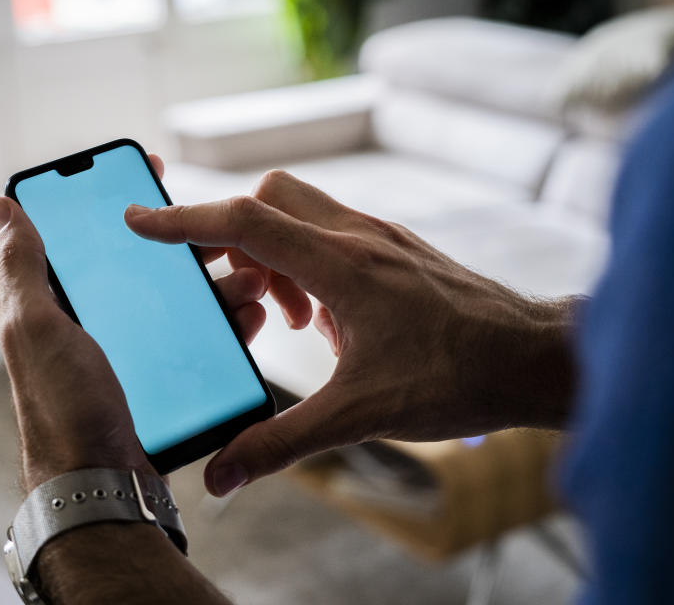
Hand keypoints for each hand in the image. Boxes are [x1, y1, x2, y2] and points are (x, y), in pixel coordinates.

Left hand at [0, 154, 268, 490]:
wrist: (103, 486)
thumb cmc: (63, 408)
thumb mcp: (36, 328)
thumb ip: (23, 266)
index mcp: (64, 306)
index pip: (94, 237)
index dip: (121, 200)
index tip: (157, 173)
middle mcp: (100, 326)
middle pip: (150, 269)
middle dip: (191, 246)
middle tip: (224, 234)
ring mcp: (136, 355)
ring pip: (185, 304)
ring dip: (220, 285)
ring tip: (251, 277)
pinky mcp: (167, 382)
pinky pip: (203, 342)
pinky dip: (228, 326)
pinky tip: (250, 317)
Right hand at [125, 170, 576, 496]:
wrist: (535, 358)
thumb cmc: (458, 377)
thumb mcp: (360, 415)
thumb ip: (281, 442)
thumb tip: (222, 476)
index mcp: (342, 265)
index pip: (245, 221)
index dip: (183, 219)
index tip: (138, 217)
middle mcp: (359, 236)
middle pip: (270, 198)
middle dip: (232, 233)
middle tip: (229, 288)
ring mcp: (383, 238)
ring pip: (303, 213)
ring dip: (274, 252)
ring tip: (285, 317)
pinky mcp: (398, 250)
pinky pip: (334, 234)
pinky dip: (308, 263)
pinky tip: (325, 321)